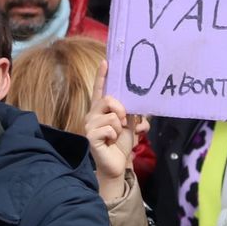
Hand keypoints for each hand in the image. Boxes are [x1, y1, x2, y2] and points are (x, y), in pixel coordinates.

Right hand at [84, 61, 137, 203]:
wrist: (117, 164)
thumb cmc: (121, 143)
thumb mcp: (129, 124)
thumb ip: (130, 111)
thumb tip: (137, 102)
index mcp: (101, 110)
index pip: (100, 90)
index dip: (102, 76)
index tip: (106, 61)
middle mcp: (92, 114)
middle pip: (109, 99)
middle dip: (122, 110)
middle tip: (125, 122)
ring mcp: (89, 125)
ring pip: (112, 115)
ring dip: (120, 127)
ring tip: (116, 136)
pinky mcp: (90, 136)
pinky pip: (109, 128)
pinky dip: (115, 135)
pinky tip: (110, 142)